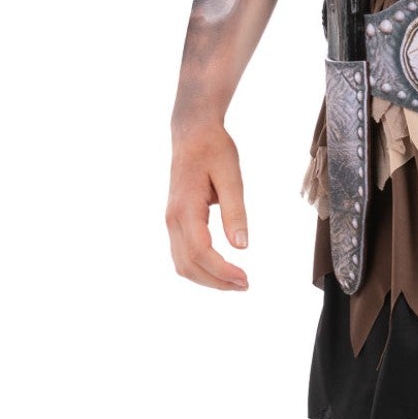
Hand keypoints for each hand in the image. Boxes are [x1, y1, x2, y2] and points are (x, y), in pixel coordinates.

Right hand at [166, 124, 249, 289]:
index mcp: (185, 209)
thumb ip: (235, 211)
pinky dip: (199, 269)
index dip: (223, 271)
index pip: (201, 252)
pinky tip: (219, 270)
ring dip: (207, 279)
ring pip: (182, 263)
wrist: (192, 133)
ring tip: (235, 282)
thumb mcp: (231, 176)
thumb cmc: (213, 150)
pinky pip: (182, 254)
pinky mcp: (175, 221)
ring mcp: (171, 221)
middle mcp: (173, 219)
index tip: (245, 279)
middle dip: (216, 281)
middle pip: (189, 265)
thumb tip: (242, 246)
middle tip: (246, 285)